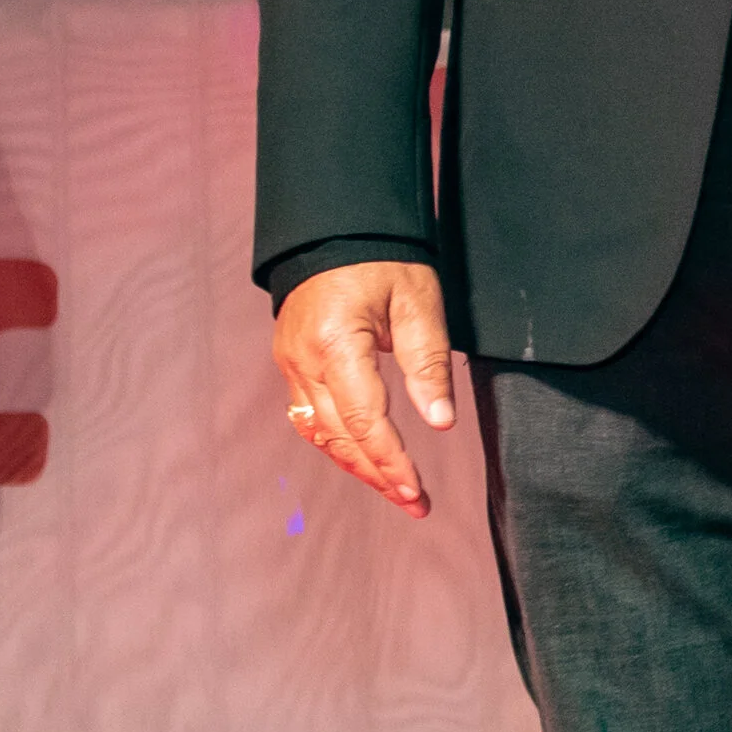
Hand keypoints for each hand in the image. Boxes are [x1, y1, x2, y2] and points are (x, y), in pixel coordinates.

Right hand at [274, 260, 455, 518]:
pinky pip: (309, 415)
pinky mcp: (291, 362)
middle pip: (338, 437)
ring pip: (319, 432)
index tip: (417, 492)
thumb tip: (441, 422)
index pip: (364, 420)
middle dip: (378, 475)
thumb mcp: (418, 304)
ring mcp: (291, 362)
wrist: (334, 227)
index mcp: (336, 342)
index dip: (391, 461)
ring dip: (356, 466)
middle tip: (416, 504)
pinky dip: (337, 443)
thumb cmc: (382, 259)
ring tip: (395, 491)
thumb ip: (429, 364)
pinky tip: (363, 460)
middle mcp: (304, 359)